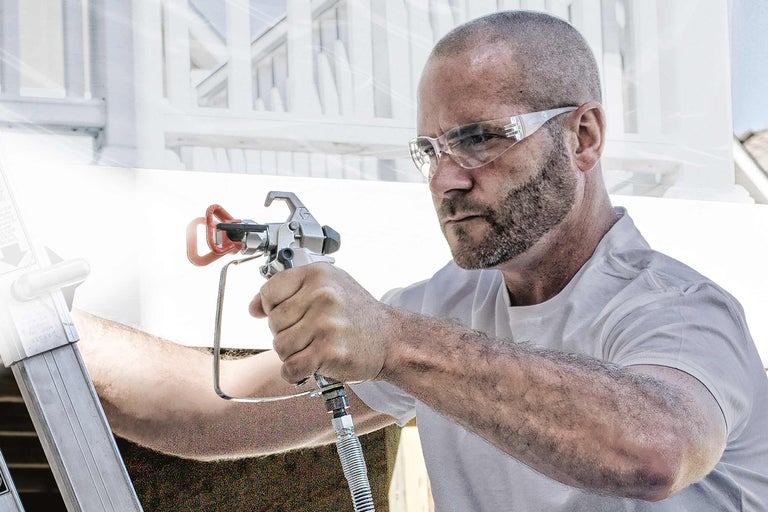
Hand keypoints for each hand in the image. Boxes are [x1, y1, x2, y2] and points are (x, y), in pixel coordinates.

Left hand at [249, 263, 391, 383]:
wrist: (391, 340)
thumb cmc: (357, 315)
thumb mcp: (327, 288)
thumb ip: (289, 292)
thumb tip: (254, 307)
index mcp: (319, 274)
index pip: (270, 291)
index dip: (273, 308)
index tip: (290, 315)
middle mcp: (323, 295)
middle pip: (273, 322)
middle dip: (286, 333)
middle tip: (310, 334)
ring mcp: (326, 323)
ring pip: (280, 346)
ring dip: (292, 354)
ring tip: (314, 348)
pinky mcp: (328, 351)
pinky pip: (291, 367)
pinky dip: (295, 372)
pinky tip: (309, 366)